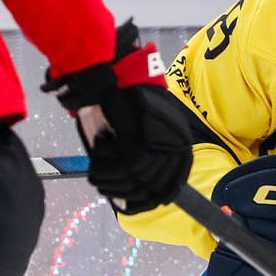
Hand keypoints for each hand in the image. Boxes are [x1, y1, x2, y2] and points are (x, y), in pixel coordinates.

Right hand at [44, 21, 192, 213]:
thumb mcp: (142, 126)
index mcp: (180, 139)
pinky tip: (95, 167)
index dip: (154, 195)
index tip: (137, 203)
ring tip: (98, 175)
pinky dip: (106, 171)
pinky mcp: (141, 138)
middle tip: (108, 188)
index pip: (174, 179)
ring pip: (136, 178)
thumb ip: (144, 151)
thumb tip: (138, 180)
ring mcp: (160, 140)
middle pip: (154, 184)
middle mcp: (177, 141)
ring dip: (113, 181)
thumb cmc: (122, 98)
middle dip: (129, 192)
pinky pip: (123, 168)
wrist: (109, 73)